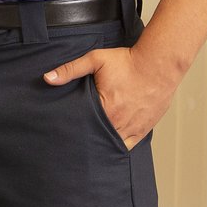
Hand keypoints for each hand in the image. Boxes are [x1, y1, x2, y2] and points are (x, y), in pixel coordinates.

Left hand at [42, 43, 179, 149]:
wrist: (158, 63)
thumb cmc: (128, 61)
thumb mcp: (95, 60)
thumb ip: (70, 70)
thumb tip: (47, 78)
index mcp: (105, 109)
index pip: (83, 126)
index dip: (74, 129)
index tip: (66, 130)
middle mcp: (119, 122)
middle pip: (97, 138)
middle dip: (86, 139)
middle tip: (75, 142)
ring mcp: (133, 128)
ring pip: (112, 145)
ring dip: (102, 144)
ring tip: (90, 146)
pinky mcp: (144, 128)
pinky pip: (128, 145)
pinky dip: (118, 146)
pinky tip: (109, 145)